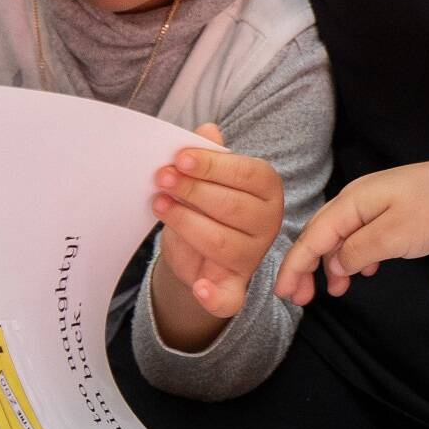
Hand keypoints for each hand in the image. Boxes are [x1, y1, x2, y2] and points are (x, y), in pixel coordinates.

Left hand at [147, 127, 286, 352]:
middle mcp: (268, 222)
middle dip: (193, 191)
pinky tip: (198, 285)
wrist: (198, 248)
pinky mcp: (235, 285)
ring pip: (220, 242)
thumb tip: (207, 130)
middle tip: (162, 178)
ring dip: (186, 223)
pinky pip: (229, 297)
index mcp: (268, 188)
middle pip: (232, 206)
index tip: (180, 158)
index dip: (212, 165)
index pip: (246, 173)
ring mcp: (253, 256)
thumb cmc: (206, 202)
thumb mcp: (207, 175)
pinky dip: (213, 295)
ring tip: (159, 205)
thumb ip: (208, 154)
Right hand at [277, 156, 428, 306]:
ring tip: (336, 291)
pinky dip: (354, 257)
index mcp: (351, 202)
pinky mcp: (390, 212)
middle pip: (319, 235)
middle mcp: (356, 200)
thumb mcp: (392, 236)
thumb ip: (357, 252)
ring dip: (332, 265)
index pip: (312, 237)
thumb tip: (336, 266)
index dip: (294, 266)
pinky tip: (365, 271)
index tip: (283, 293)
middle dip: (306, 267)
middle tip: (300, 299)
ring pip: (339, 237)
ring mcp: (373, 204)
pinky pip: (359, 236)